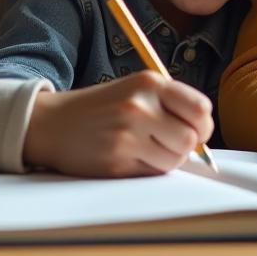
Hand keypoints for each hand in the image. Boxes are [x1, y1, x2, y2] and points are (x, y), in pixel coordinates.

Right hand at [23, 71, 213, 176]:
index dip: (203, 124)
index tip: (195, 130)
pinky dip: (148, 169)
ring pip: (174, 159)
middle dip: (186, 146)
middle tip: (170, 143)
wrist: (53, 123)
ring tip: (148, 149)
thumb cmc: (102, 108)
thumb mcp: (136, 90)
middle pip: (190, 138)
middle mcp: (141, 105)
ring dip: (167, 160)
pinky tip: (131, 157)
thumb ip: (169, 105)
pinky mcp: (117, 160)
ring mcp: (128, 134)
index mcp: (150, 83)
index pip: (200, 108)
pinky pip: (152, 172)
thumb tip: (203, 134)